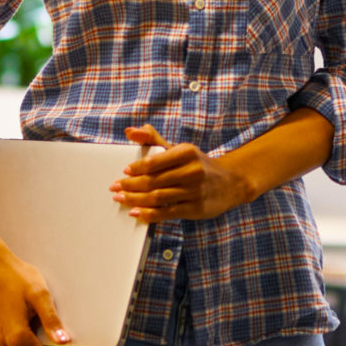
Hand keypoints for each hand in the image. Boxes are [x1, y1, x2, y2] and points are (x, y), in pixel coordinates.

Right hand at [0, 244, 68, 345]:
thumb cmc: (18, 279)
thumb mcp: (41, 296)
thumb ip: (52, 321)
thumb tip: (64, 341)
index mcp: (17, 338)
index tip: (49, 328)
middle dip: (38, 344)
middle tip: (34, 318)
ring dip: (25, 342)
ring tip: (22, 318)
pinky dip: (11, 340)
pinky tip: (10, 320)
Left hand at [113, 125, 254, 223]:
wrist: (231, 183)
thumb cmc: (198, 165)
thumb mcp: (179, 149)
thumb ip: (153, 139)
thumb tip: (130, 131)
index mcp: (187, 152)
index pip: (155, 161)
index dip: (137, 168)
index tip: (123, 172)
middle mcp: (192, 171)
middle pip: (154, 180)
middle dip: (131, 185)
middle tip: (115, 188)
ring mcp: (195, 191)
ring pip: (158, 197)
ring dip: (136, 199)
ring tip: (121, 199)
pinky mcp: (196, 209)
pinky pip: (168, 213)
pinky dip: (149, 214)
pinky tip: (137, 213)